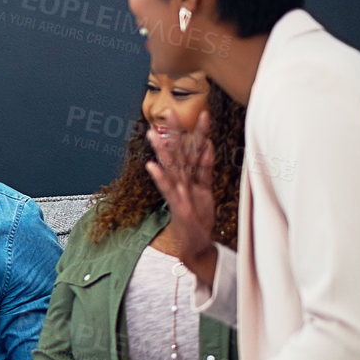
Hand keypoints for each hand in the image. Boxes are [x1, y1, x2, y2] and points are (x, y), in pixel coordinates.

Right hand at [145, 108, 218, 281]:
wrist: (195, 246)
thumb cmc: (199, 219)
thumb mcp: (205, 190)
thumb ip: (205, 168)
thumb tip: (208, 146)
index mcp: (190, 178)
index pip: (195, 151)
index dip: (200, 133)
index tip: (204, 113)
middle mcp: (182, 183)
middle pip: (179, 153)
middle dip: (176, 133)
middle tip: (170, 113)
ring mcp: (178, 194)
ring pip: (170, 168)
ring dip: (162, 151)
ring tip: (152, 134)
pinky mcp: (176, 206)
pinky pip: (167, 190)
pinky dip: (159, 178)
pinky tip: (152, 167)